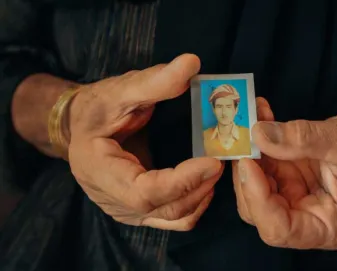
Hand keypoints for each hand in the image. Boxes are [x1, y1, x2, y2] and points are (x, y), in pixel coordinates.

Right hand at [68, 54, 222, 230]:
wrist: (78, 129)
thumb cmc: (95, 109)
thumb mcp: (119, 91)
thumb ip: (154, 81)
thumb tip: (192, 63)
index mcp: (100, 172)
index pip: (145, 192)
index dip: (182, 180)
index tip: (213, 161)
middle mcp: (114, 201)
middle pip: (165, 208)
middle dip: (199, 186)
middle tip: (222, 159)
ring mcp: (128, 211)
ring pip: (173, 218)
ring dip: (201, 196)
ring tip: (217, 168)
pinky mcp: (140, 212)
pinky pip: (173, 218)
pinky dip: (195, 204)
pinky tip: (205, 183)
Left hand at [233, 107, 336, 248]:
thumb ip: (301, 139)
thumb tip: (258, 134)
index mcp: (328, 226)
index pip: (279, 229)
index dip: (258, 199)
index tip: (248, 163)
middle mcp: (307, 217)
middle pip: (259, 210)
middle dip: (247, 175)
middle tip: (244, 138)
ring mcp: (295, 198)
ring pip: (253, 187)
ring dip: (249, 153)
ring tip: (254, 119)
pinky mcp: (288, 178)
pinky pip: (262, 165)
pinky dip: (258, 141)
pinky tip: (262, 115)